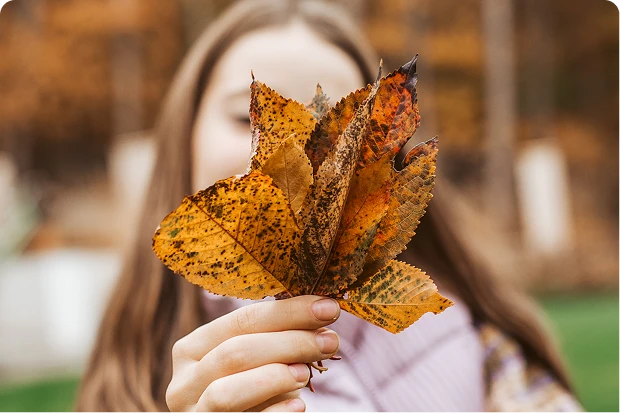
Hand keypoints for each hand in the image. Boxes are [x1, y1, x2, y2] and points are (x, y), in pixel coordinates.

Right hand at [166, 295, 340, 412]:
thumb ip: (278, 337)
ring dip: (273, 377)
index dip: (287, 312)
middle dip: (289, 342)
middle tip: (329, 340)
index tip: (327, 307)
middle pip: (235, 352)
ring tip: (306, 372)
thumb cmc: (253, 389)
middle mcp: (184, 382)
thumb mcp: (258, 360)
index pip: (241, 321)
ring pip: (226, 392)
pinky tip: (298, 405)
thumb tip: (322, 310)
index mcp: (193, 349)